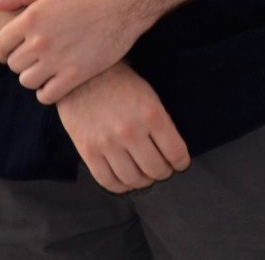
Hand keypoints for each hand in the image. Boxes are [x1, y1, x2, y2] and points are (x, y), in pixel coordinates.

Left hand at [0, 0, 150, 104]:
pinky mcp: (75, 75)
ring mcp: (57, 60)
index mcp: (30, 20)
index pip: (0, 46)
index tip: (12, 52)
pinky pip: (46, 96)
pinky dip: (47, 92)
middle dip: (22, 61)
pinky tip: (56, 82)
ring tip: (47, 68)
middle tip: (37, 57)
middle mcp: (40, 41)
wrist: (124, 4)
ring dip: (34, 77)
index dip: (3, 51)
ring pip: (27, 81)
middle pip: (14, 65)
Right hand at [55, 63, 190, 193]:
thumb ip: (161, 122)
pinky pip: (107, 180)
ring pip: (133, 179)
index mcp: (152, 114)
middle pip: (155, 169)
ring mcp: (108, 143)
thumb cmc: (121, 84)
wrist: (83, 77)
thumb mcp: (150, 96)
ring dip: (143, 182)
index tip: (180, 164)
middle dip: (164, 173)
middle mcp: (131, 131)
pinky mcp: (88, 151)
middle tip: (163, 170)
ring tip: (145, 177)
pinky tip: (125, 181)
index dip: (181, 163)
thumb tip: (172, 151)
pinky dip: (120, 186)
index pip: (175, 152)